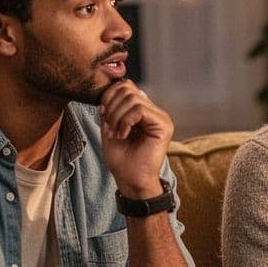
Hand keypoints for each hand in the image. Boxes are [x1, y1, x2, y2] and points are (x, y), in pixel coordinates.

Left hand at [99, 78, 173, 197]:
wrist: (130, 180)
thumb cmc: (121, 159)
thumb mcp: (109, 128)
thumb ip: (111, 108)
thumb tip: (110, 90)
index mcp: (143, 111)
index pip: (126, 86)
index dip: (110, 95)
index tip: (103, 116)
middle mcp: (154, 111)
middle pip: (128, 89)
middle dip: (111, 106)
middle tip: (109, 126)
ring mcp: (161, 118)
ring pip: (133, 99)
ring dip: (117, 116)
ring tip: (116, 133)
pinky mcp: (163, 125)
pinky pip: (140, 110)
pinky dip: (126, 121)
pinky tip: (123, 135)